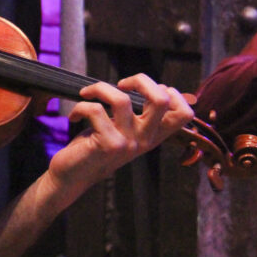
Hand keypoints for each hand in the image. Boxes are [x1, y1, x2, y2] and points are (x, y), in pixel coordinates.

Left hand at [46, 73, 193, 206]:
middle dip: (141, 80)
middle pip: (162, 100)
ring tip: (87, 94)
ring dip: (99, 88)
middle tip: (121, 84)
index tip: (144, 91)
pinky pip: (95, 110)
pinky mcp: (108, 144)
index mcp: (152, 135)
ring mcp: (128, 143)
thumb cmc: (94, 147)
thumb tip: (150, 86)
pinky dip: (80, 106)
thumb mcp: (121, 129)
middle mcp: (145, 140)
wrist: (72, 177)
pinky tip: (74, 116)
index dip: (169, 92)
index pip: (184, 114)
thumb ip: (136, 113)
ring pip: (122, 99)